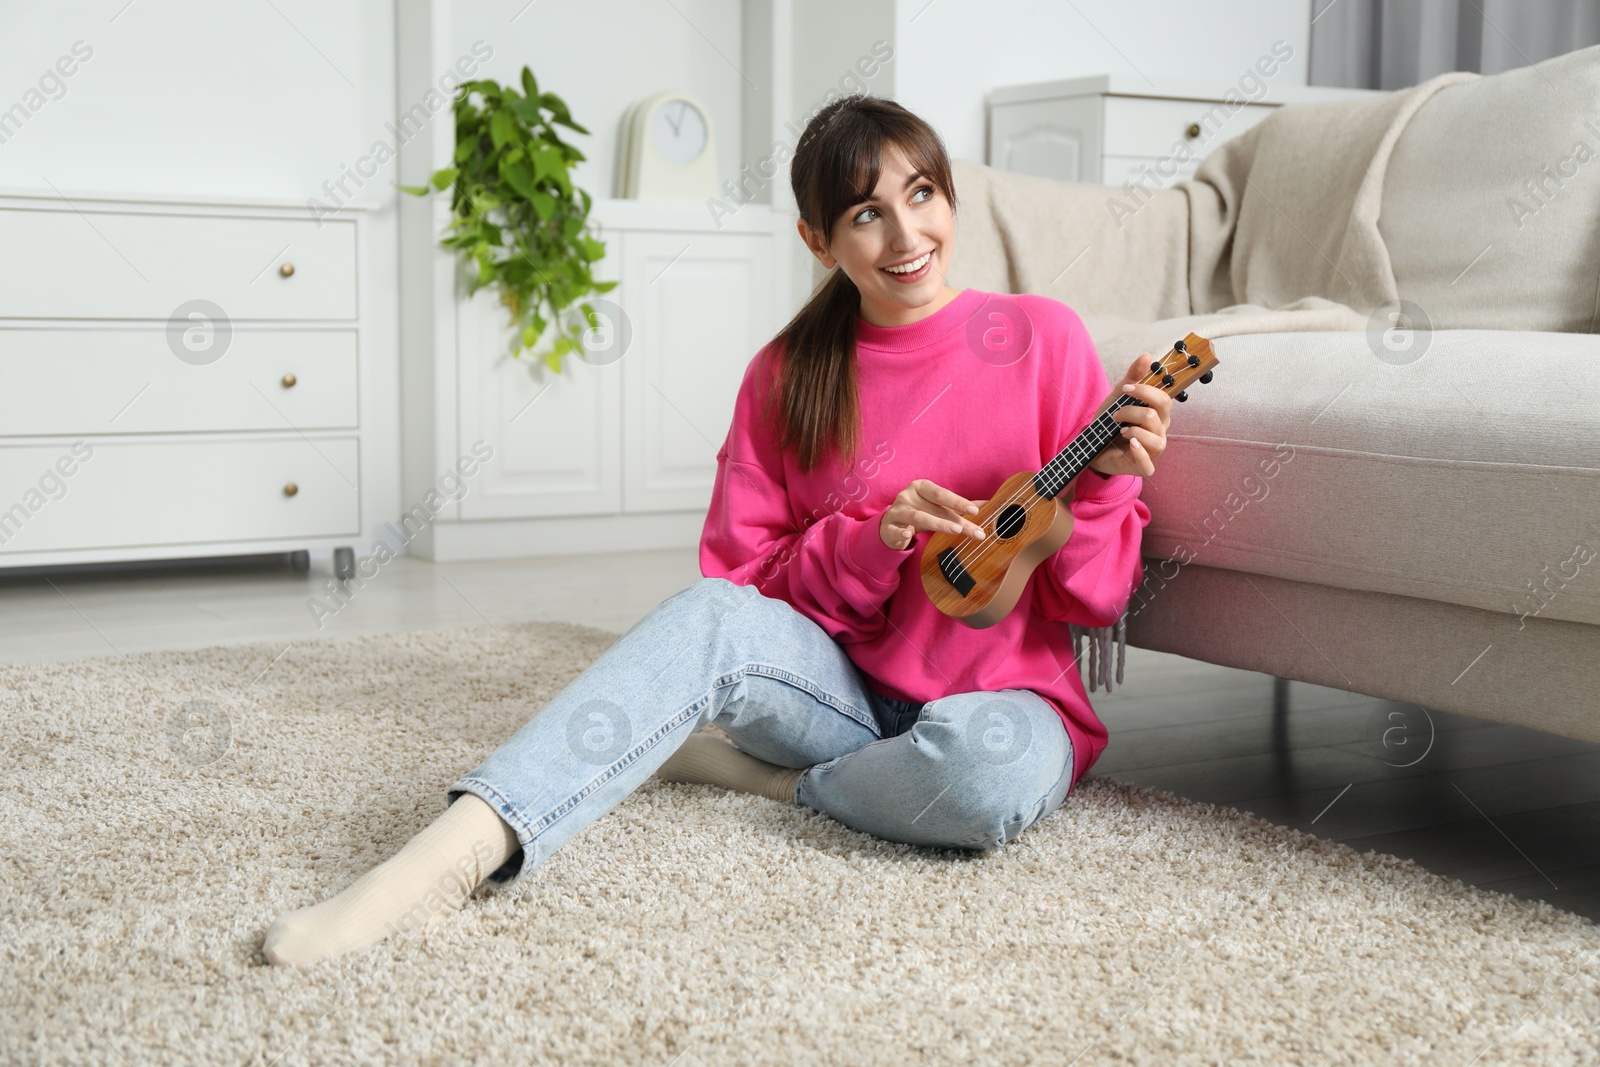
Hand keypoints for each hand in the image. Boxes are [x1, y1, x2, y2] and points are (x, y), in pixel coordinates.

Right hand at [880, 479, 986, 550]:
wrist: (891, 525)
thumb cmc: (918, 512)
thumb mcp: (936, 507)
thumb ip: (958, 506)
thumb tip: (987, 504)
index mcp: (920, 487)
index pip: (941, 493)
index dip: (958, 501)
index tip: (976, 511)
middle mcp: (908, 496)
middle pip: (935, 508)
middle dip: (957, 519)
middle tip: (975, 531)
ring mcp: (897, 511)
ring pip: (918, 517)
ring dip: (938, 524)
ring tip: (956, 530)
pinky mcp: (888, 527)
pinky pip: (895, 530)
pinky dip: (901, 533)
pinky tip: (908, 536)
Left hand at [1088, 353, 1172, 477]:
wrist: (1092, 446)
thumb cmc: (1110, 422)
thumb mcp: (1118, 397)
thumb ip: (1133, 378)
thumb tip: (1147, 356)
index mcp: (1158, 414)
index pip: (1164, 399)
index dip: (1145, 392)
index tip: (1126, 389)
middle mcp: (1160, 432)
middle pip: (1157, 416)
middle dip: (1133, 411)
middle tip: (1115, 415)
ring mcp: (1153, 451)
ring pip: (1156, 439)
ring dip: (1134, 431)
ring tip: (1120, 431)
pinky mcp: (1143, 467)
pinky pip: (1149, 465)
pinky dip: (1140, 454)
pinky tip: (1130, 446)